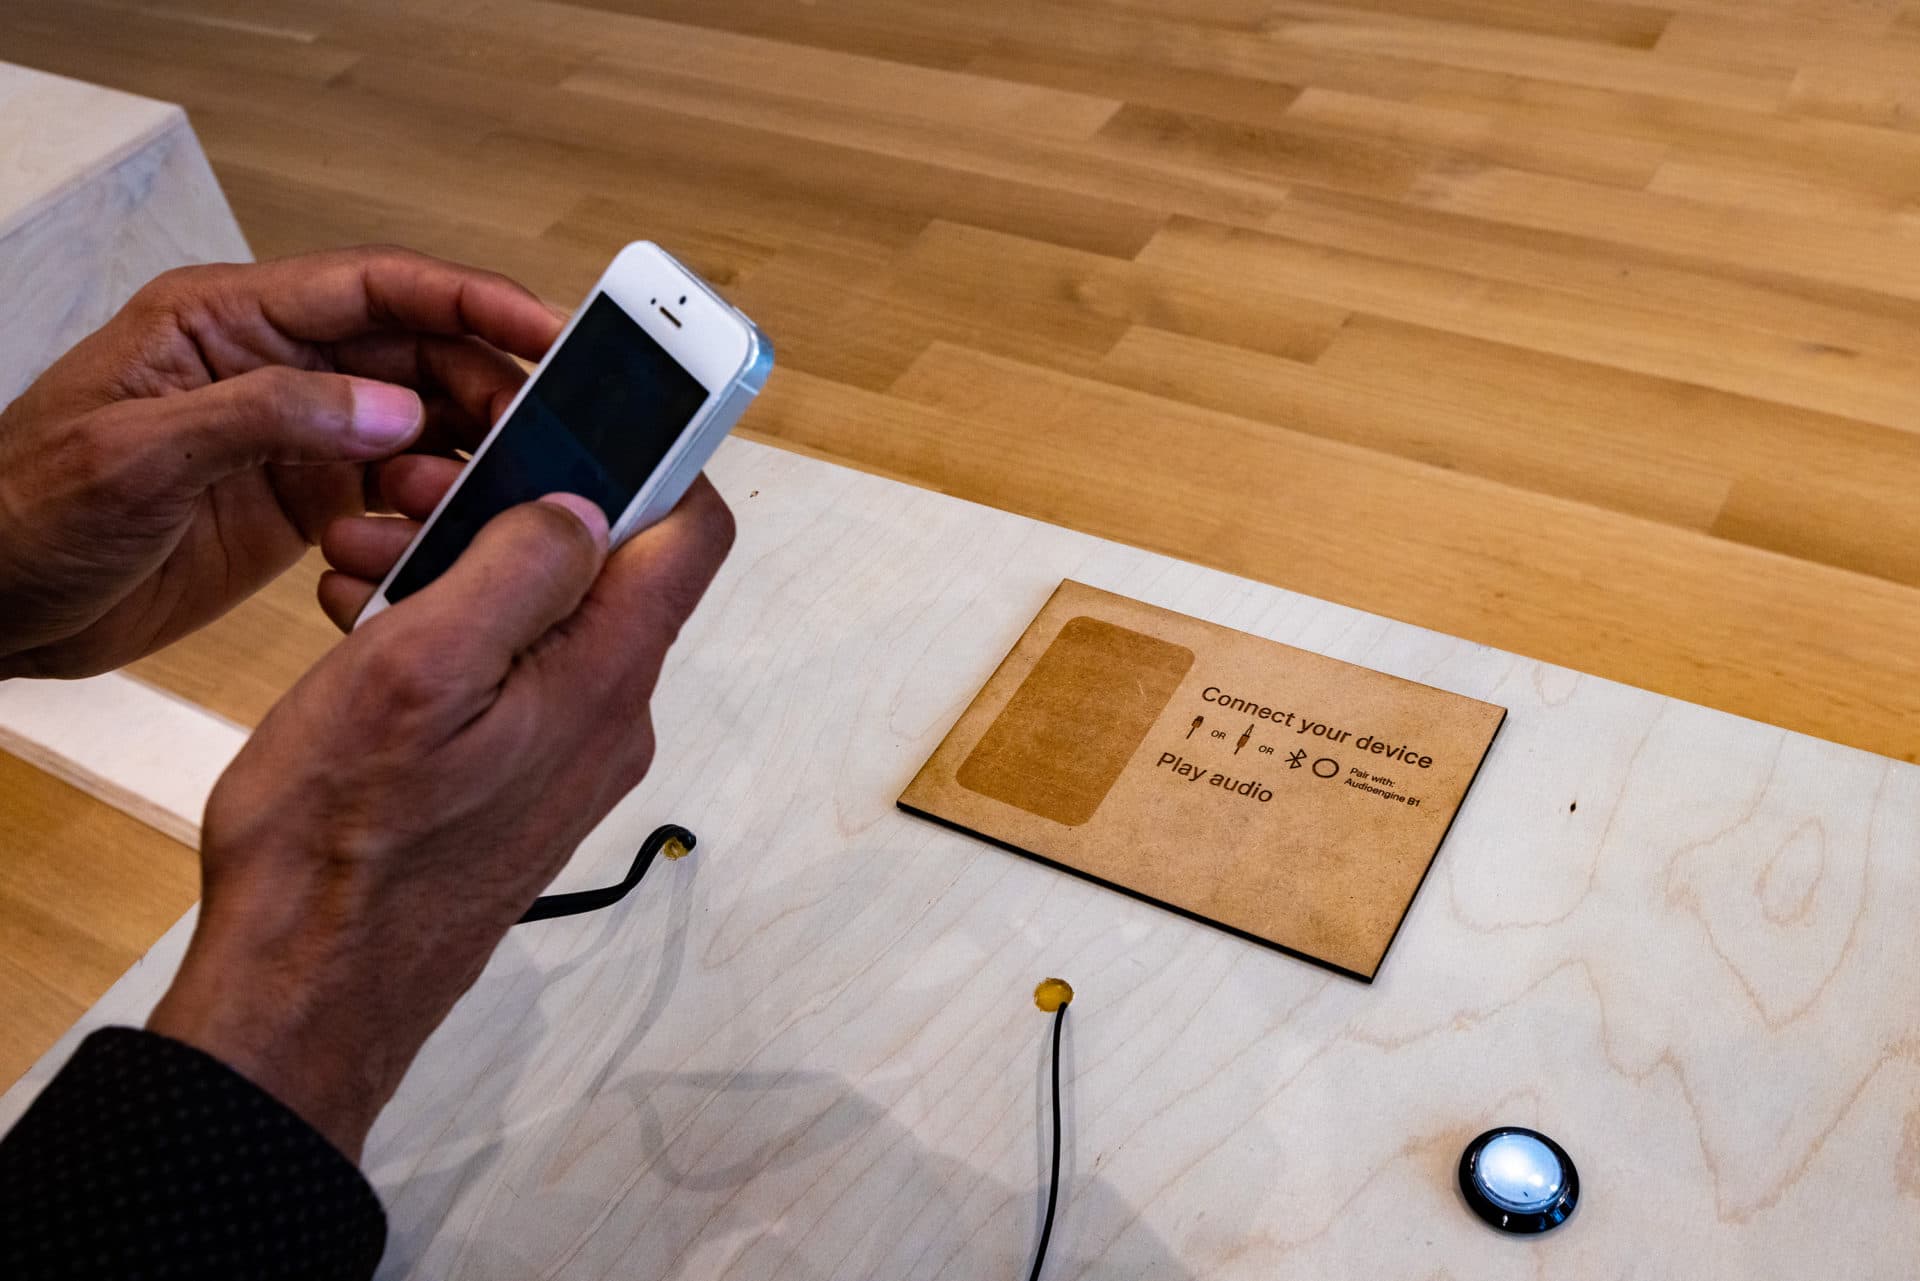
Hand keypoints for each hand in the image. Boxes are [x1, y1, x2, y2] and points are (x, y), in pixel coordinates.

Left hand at [0, 247, 561, 678]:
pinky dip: (432, 516)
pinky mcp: (306, 506)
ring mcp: (296, 439)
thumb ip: (268, 417)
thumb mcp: (138, 452)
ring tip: (492, 498)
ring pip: (420, 426)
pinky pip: (398, 497)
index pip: (375, 286)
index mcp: (229, 320)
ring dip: (465, 458)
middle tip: (543, 438)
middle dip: (488, 388)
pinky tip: (443, 540)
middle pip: (418, 355)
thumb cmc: (24, 508)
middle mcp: (276, 369)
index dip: (469, 299)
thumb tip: (392, 408)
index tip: (546, 325)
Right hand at [147, 477, 734, 1158]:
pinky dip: (452, 635)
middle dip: (512, 509)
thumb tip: (586, 507)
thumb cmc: (344, 844)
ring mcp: (569, 754)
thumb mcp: (416, 671)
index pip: (692, 532)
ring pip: (545, 618)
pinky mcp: (524, 782)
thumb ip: (515, 572)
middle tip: (410, 497)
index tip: (577, 415)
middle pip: (608, 565)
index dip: (652, 457)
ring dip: (464, 569)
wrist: (307, 992)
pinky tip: (371, 633)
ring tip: (364, 570)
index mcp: (602, 676)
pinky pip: (513, 676)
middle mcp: (609, 715)